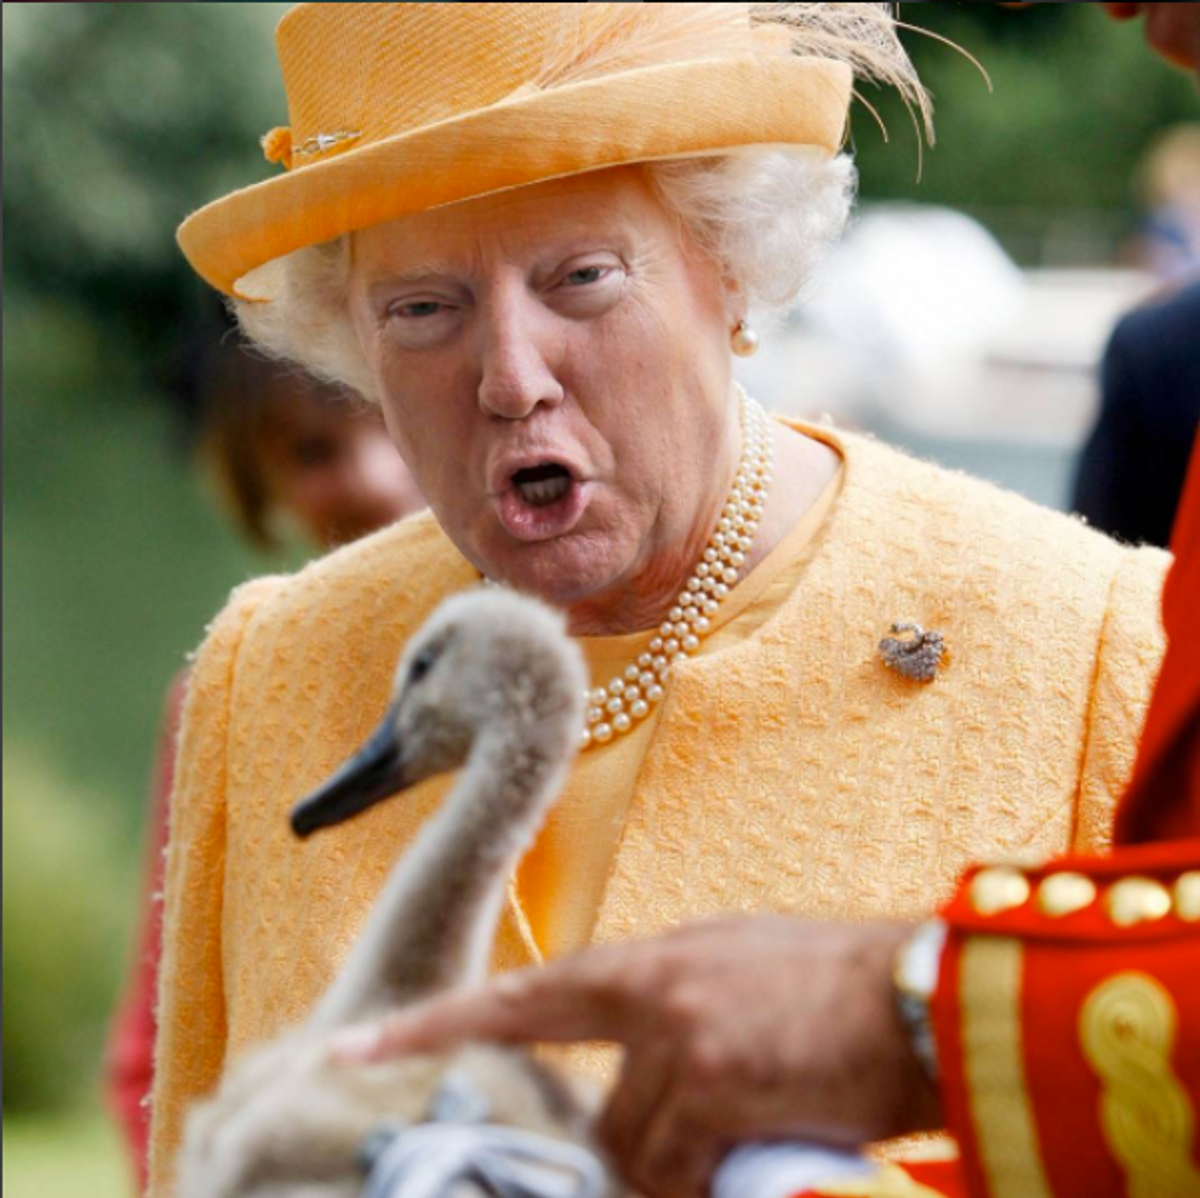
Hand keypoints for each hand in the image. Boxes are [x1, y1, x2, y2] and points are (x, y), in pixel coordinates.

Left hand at [331, 916, 942, 1197]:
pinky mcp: (715, 1084)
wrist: (913, 990)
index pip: (524, 997)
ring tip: (728, 1140)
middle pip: (594, 1115)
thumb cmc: (830, 981)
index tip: (355, 1045)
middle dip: (613, 1161)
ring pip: (634, 1151)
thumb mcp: (733, 967)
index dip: (435, 1025)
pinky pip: (677, 1169)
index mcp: (651, 961)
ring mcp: (679, 1038)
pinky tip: (745, 1161)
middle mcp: (651, 992)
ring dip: (669, 1175)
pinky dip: (700, 1184)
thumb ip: (667, 1008)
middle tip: (650, 1159)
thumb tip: (635, 1065)